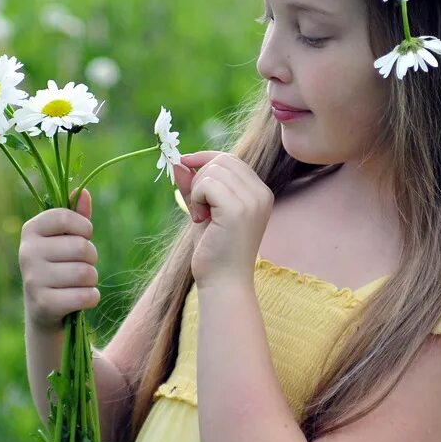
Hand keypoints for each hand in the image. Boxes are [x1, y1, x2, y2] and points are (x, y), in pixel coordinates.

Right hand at [17, 188, 99, 331]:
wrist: (43, 309)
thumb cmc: (59, 266)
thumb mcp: (65, 239)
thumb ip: (76, 216)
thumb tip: (83, 192)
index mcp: (30, 229)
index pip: (67, 217)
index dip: (84, 228)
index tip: (81, 237)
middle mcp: (26, 252)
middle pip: (82, 247)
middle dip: (91, 257)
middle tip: (80, 265)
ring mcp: (33, 279)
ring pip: (86, 272)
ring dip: (92, 279)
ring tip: (79, 283)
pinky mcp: (43, 304)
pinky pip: (86, 296)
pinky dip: (92, 298)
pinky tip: (80, 299)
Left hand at [173, 151, 272, 288]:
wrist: (223, 283)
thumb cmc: (213, 251)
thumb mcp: (204, 210)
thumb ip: (195, 185)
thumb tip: (179, 161)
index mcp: (260, 193)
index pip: (231, 159)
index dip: (205, 158)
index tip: (184, 163)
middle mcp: (261, 194)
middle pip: (222, 161)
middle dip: (199, 177)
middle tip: (197, 206)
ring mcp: (252, 201)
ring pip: (213, 170)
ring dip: (197, 190)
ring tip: (201, 216)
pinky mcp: (238, 210)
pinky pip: (208, 184)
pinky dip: (196, 198)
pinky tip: (200, 218)